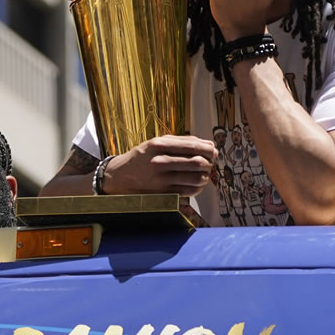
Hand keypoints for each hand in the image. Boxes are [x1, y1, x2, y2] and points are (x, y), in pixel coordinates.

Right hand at [100, 136, 216, 196]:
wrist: (120, 176)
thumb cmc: (142, 157)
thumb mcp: (156, 142)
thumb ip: (181, 141)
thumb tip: (207, 144)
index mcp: (158, 145)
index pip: (193, 146)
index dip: (208, 149)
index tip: (213, 151)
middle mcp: (159, 162)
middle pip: (198, 163)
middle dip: (209, 163)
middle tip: (209, 163)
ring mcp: (161, 179)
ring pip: (196, 179)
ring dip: (205, 177)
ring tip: (203, 174)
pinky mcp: (163, 194)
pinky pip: (189, 192)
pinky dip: (197, 188)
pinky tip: (195, 184)